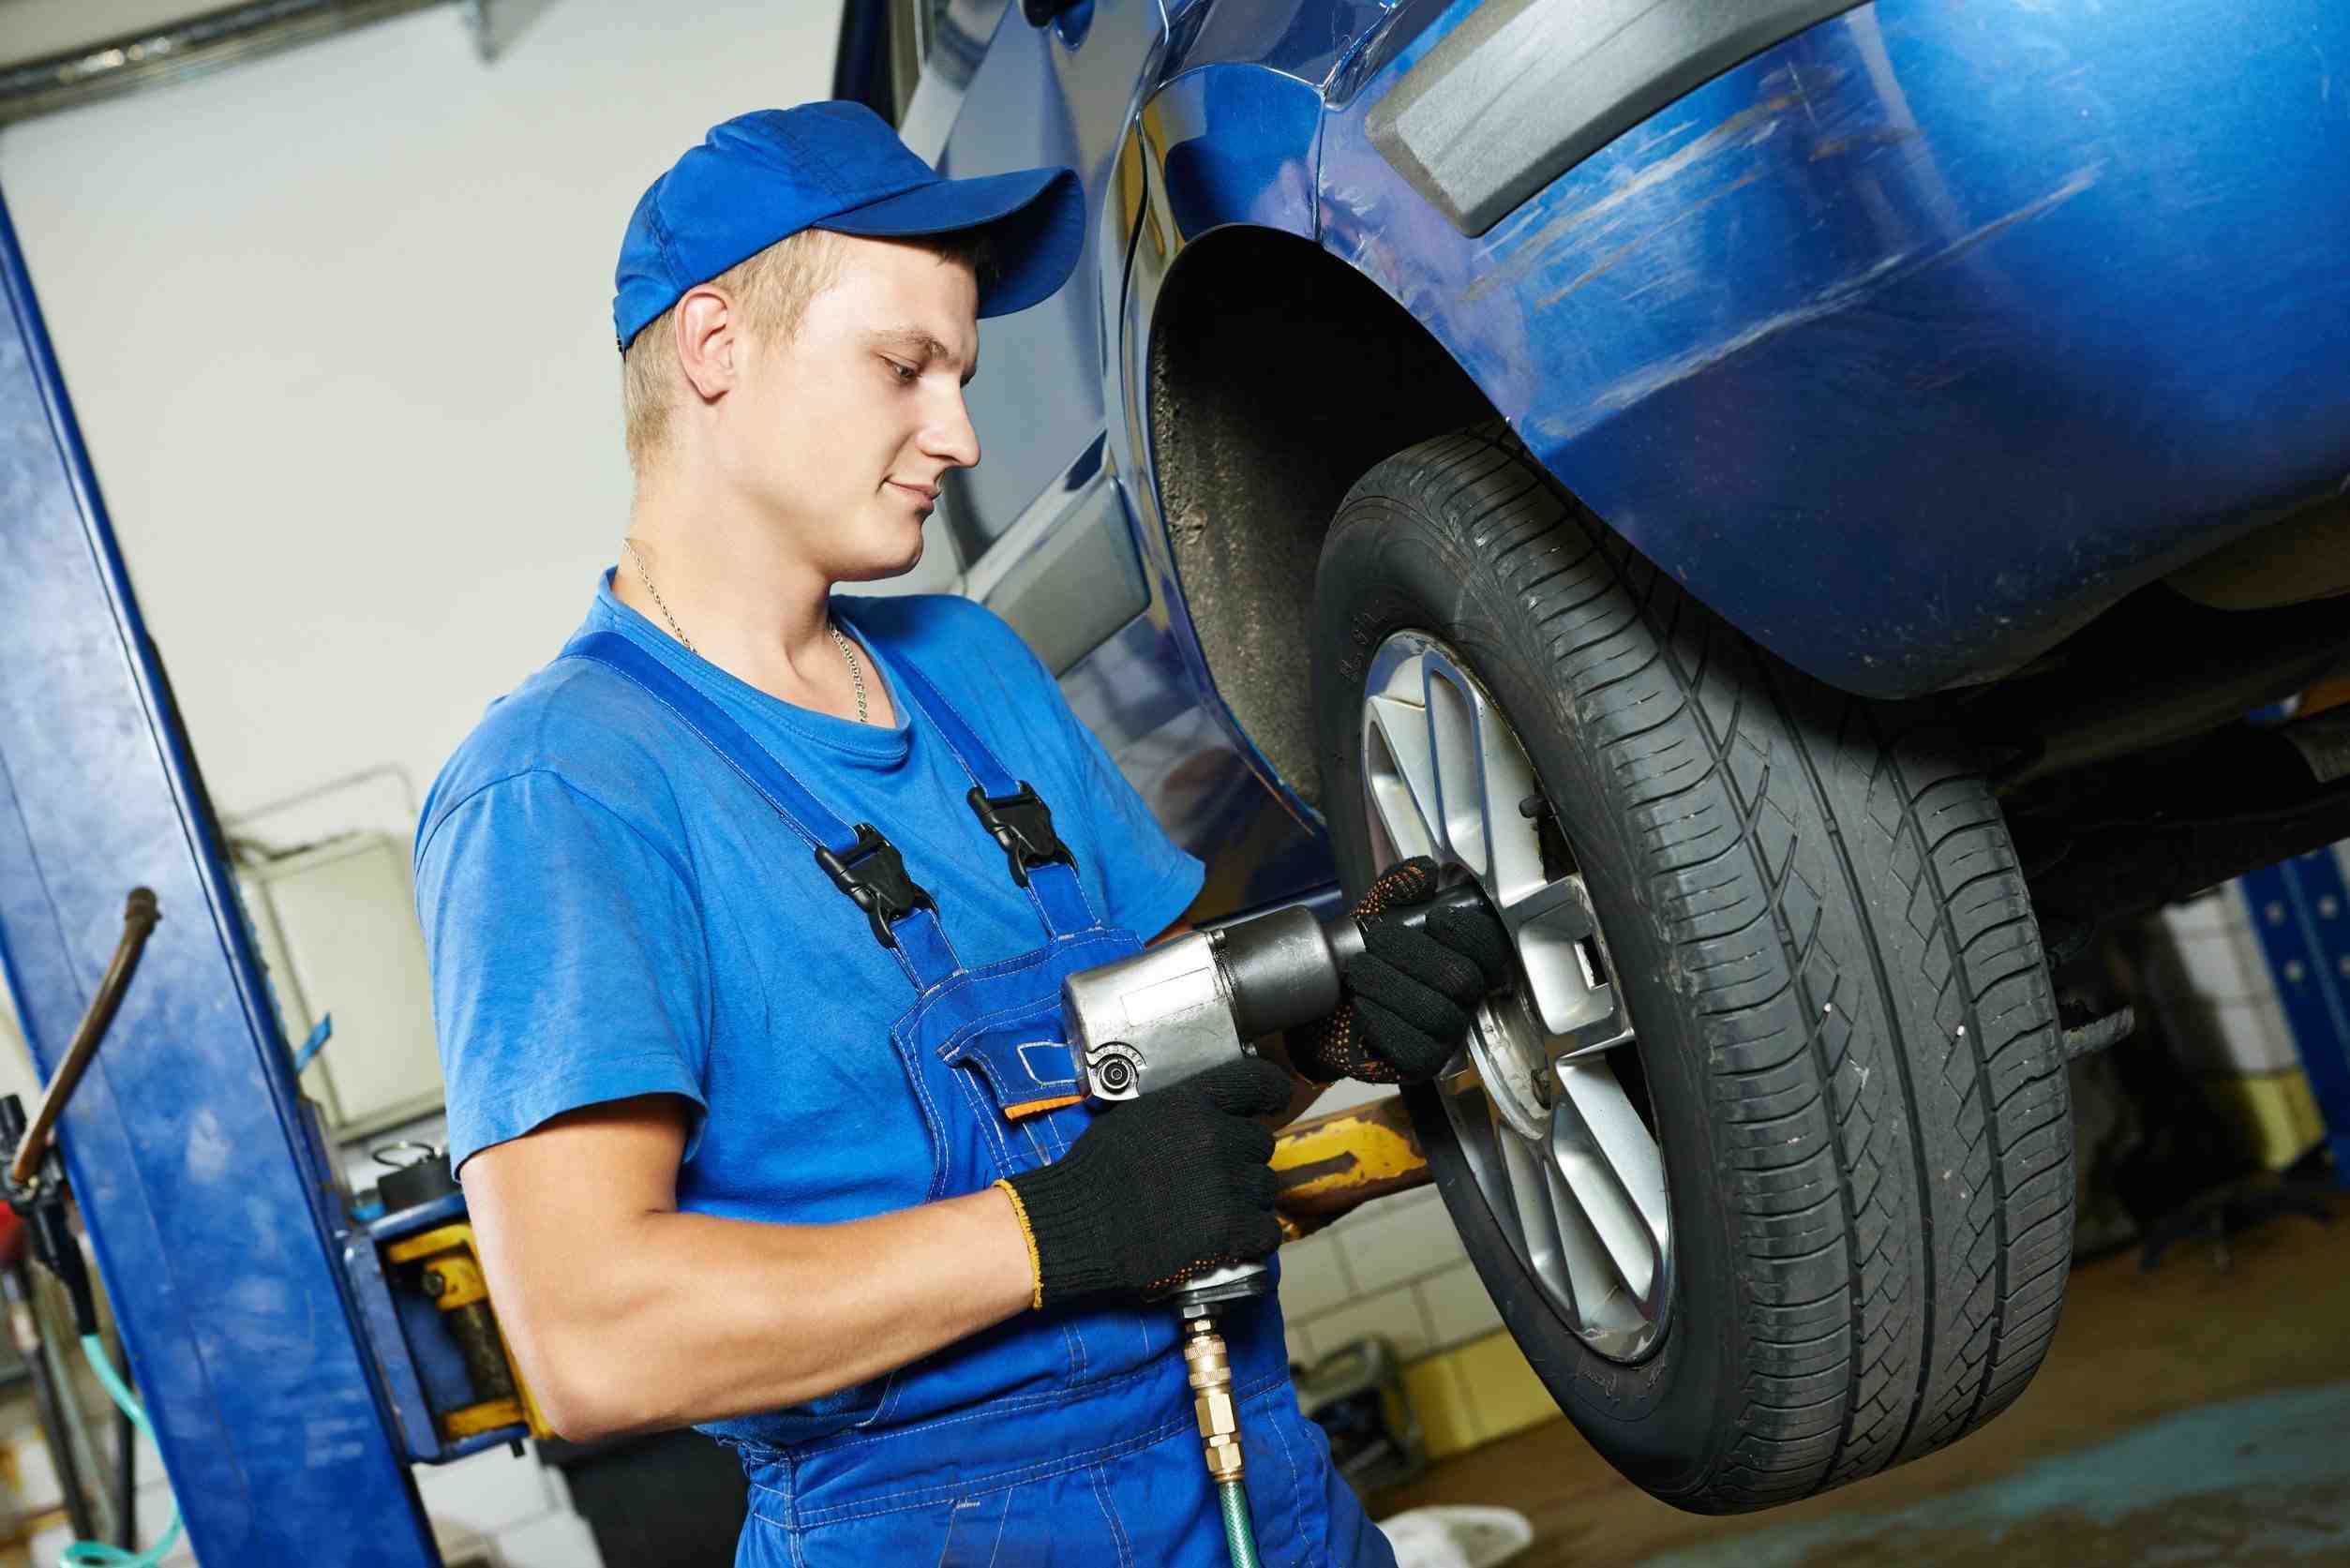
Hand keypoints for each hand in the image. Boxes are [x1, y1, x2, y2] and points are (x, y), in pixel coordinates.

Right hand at [999, 1057, 1290, 1306]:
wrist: (1075, 1225)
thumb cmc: (1096, 1172)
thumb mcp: (1135, 1117)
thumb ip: (1182, 1109)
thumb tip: (1214, 1112)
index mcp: (1193, 1103)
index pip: (1258, 1082)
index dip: (1271, 1092)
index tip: (1273, 1103)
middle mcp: (1216, 1137)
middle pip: (1261, 1142)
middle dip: (1243, 1158)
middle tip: (1216, 1176)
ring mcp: (1226, 1185)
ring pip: (1265, 1187)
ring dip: (1247, 1199)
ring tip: (1215, 1210)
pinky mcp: (1228, 1230)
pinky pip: (1267, 1230)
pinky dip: (1254, 1236)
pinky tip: (1233, 1238)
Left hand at [1293, 858, 1512, 1083]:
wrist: (1324, 1004)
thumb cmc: (1365, 954)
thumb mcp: (1377, 910)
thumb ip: (1399, 886)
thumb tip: (1423, 872)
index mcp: (1465, 958)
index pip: (1492, 949)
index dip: (1471, 935)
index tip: (1437, 918)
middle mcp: (1465, 999)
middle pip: (1461, 980)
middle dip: (1413, 954)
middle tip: (1375, 940)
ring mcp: (1447, 1035)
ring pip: (1436, 1012)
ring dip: (1390, 985)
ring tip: (1358, 971)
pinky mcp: (1422, 1063)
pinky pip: (1414, 1047)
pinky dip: (1383, 1022)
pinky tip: (1363, 1007)